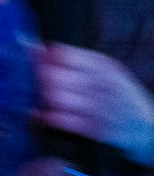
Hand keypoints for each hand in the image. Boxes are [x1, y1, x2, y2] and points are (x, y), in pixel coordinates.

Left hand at [37, 43, 153, 165]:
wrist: (146, 127)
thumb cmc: (115, 94)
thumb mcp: (101, 71)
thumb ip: (70, 58)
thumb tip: (33, 46)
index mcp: (101, 64)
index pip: (61, 54)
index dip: (45, 60)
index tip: (44, 67)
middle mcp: (100, 83)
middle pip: (52, 76)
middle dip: (42, 82)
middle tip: (44, 87)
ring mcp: (98, 107)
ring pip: (53, 98)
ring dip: (46, 100)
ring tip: (49, 101)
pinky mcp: (94, 129)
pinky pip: (60, 120)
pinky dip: (49, 118)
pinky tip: (49, 116)